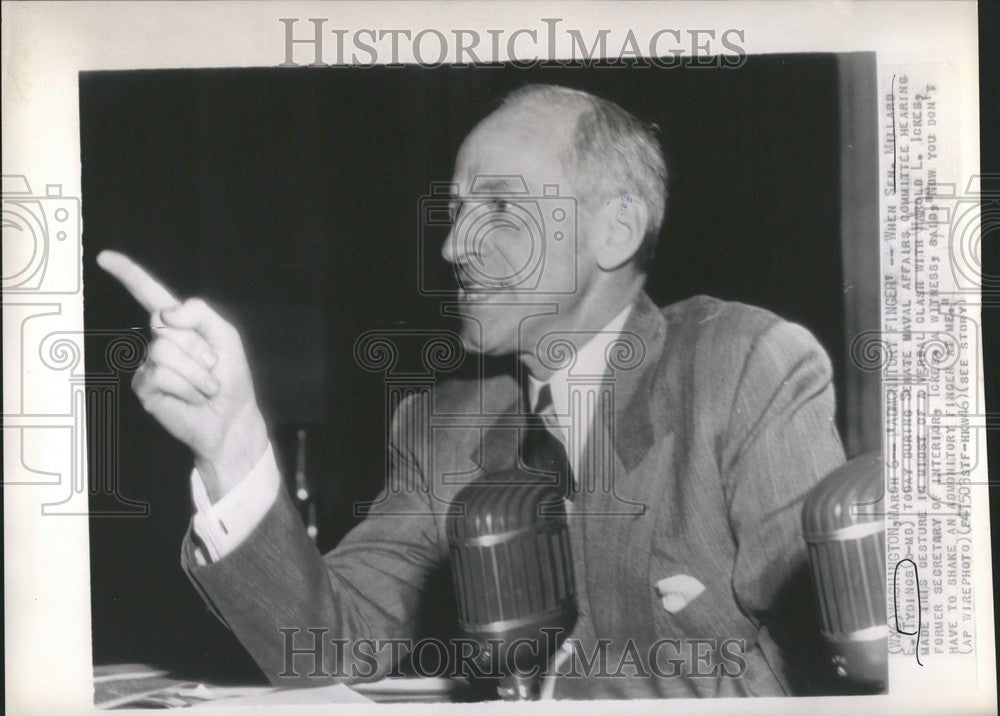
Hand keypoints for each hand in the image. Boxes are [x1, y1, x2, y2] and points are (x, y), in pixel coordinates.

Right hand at [97, 250, 267, 501]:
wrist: (231, 418)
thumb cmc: (230, 377)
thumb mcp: (225, 336)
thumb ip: (200, 313)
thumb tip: (166, 313)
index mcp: (179, 324)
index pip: (151, 294)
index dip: (129, 274)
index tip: (104, 257)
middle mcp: (159, 340)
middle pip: (166, 324)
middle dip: (198, 347)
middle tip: (213, 368)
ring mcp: (148, 363)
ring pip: (164, 352)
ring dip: (196, 373)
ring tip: (205, 387)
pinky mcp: (144, 386)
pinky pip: (161, 375)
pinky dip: (187, 387)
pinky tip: (192, 398)